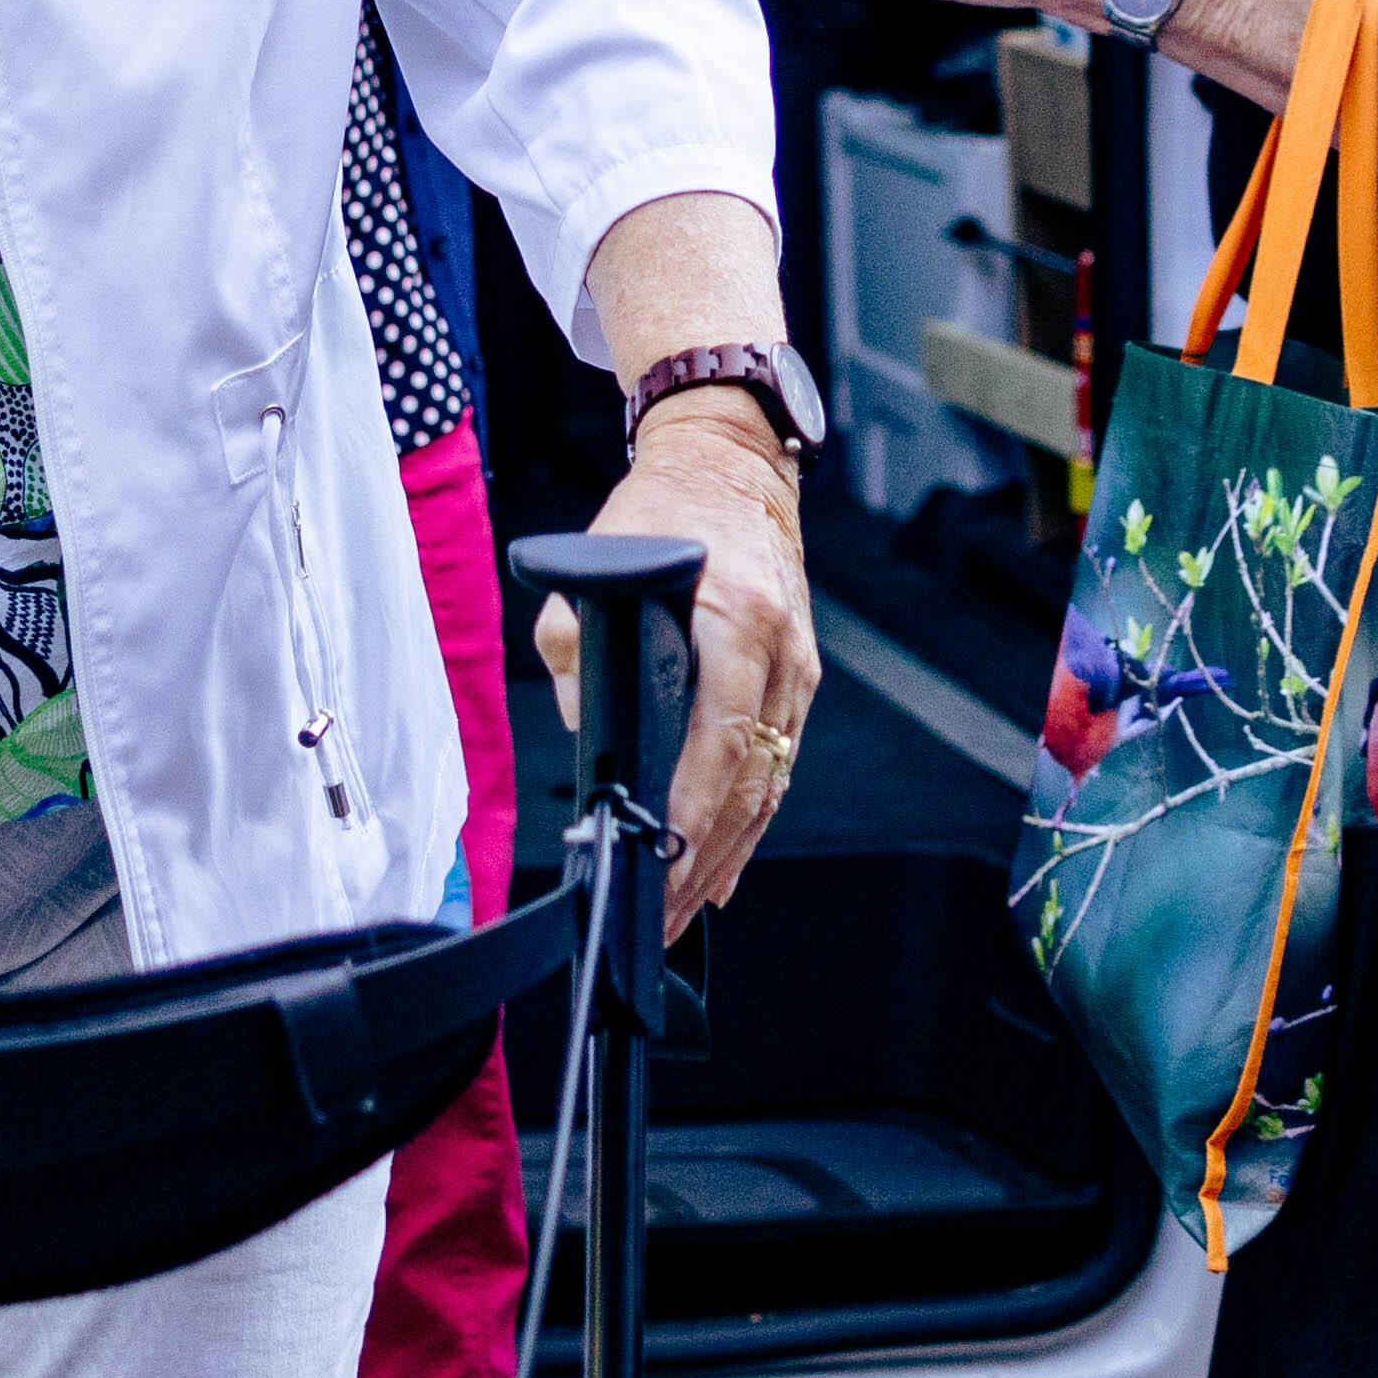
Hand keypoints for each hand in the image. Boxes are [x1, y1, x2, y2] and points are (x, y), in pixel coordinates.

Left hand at [533, 403, 818, 926]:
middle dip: (706, 857)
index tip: (664, 854)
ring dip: (728, 856)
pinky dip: (749, 823)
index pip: (721, 732)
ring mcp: (798, 668)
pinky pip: (776, 765)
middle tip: (664, 912)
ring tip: (686, 909)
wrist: (731, 465)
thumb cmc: (665, 511)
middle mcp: (779, 649)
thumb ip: (578, 652)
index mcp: (735, 616)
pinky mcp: (798, 679)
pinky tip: (725, 868)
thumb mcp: (595, 567)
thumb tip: (594, 736)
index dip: (693, 805)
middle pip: (751, 780)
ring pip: (769, 785)